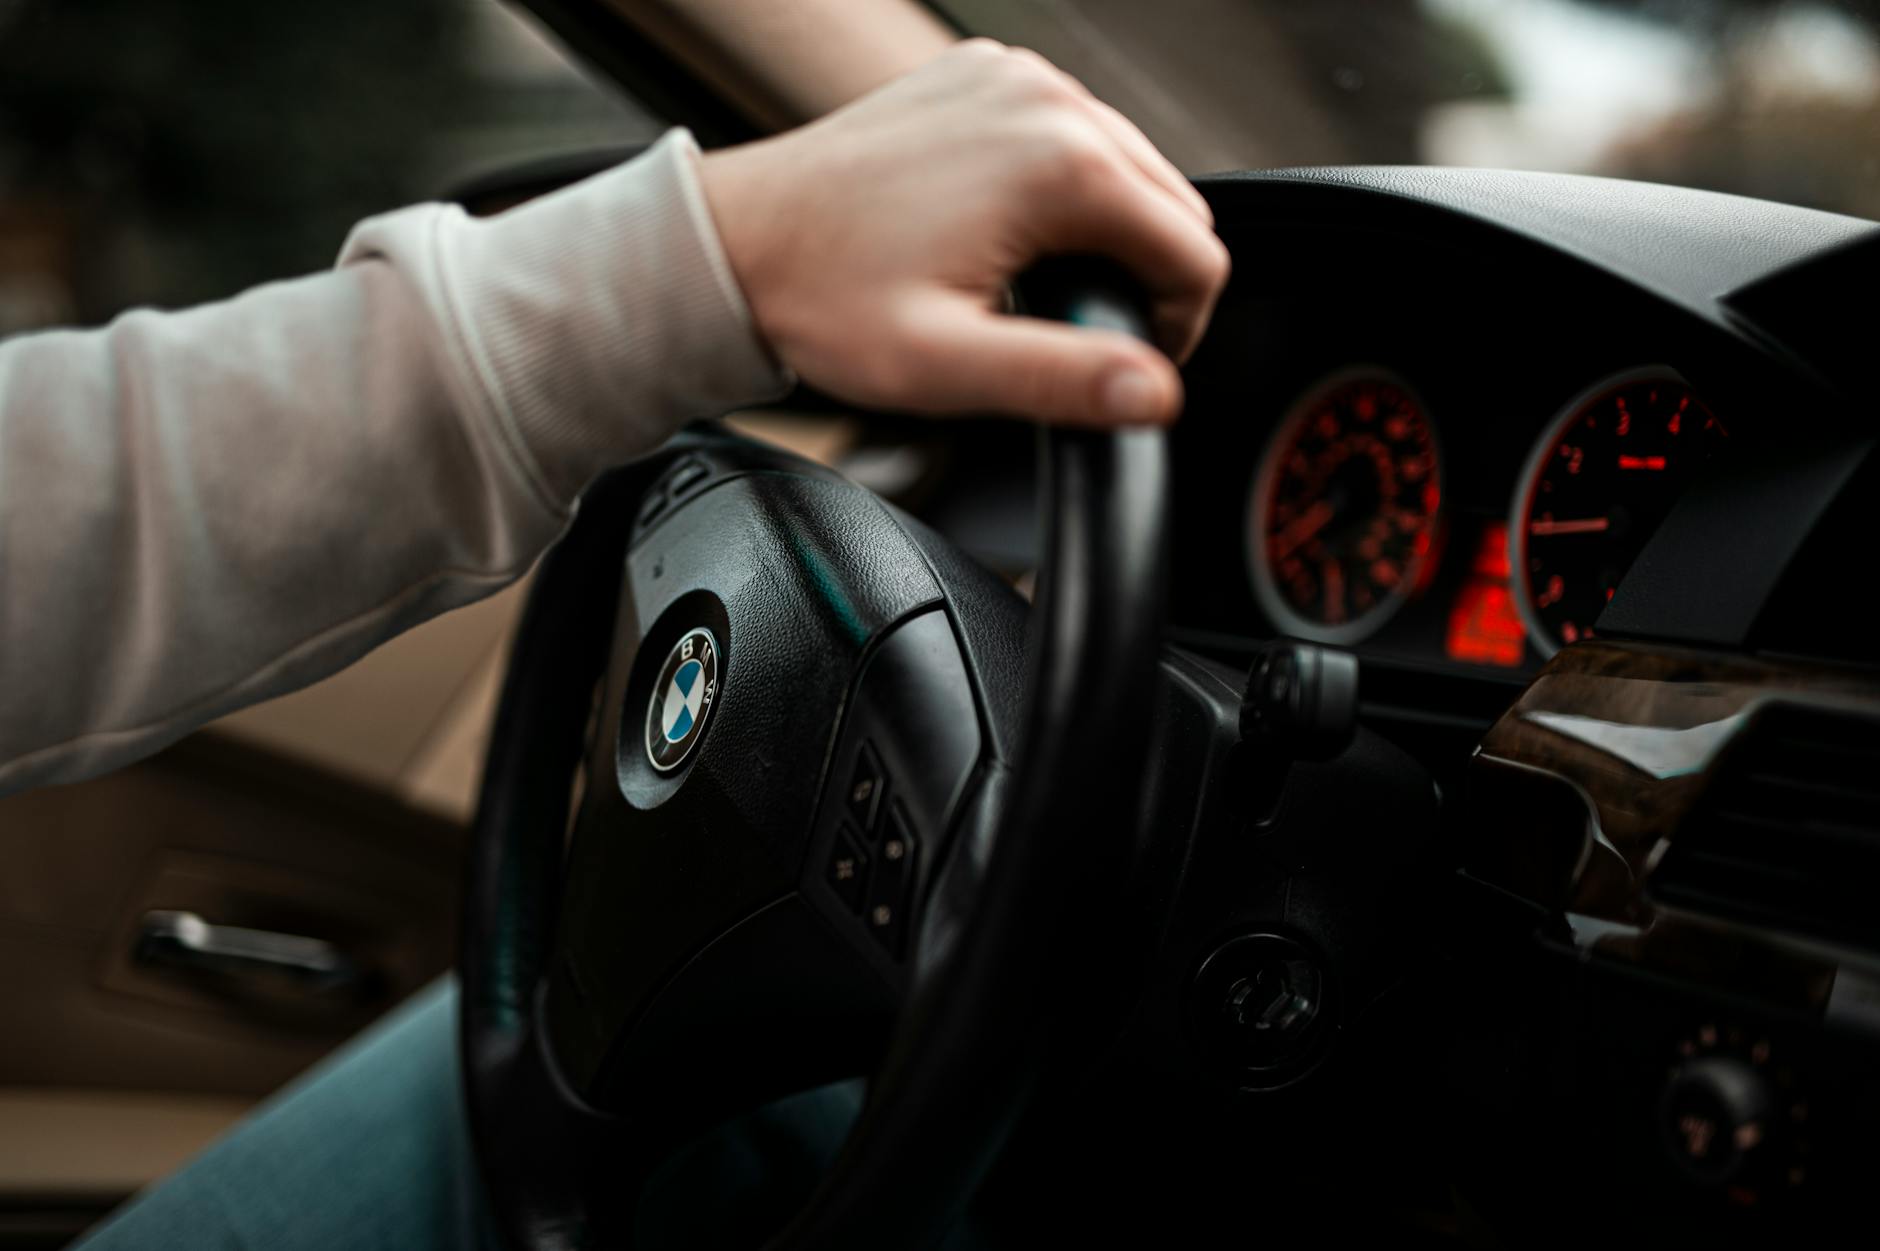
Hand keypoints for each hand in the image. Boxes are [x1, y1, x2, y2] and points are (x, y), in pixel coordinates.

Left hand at [699, 39, 1228, 426]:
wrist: (737, 242)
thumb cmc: (825, 299)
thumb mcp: (947, 365)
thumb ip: (1063, 380)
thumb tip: (1155, 395)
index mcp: (1061, 163)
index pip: (1196, 252)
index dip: (1177, 328)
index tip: (1122, 364)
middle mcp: (1048, 100)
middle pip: (1172, 203)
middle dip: (1148, 277)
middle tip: (1079, 337)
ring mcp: (1014, 79)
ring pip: (1127, 165)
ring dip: (1109, 232)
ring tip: (1040, 293)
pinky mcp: (983, 79)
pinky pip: (1068, 134)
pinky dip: (1063, 188)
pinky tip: (1009, 237)